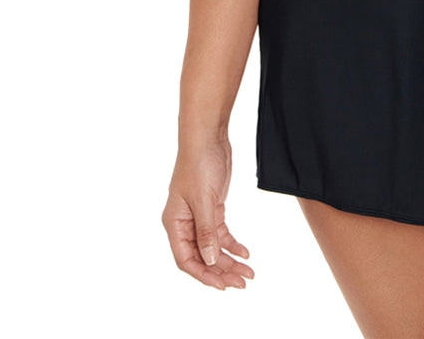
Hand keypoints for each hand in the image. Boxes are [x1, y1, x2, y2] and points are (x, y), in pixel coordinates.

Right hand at [162, 138, 254, 288]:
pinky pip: (220, 233)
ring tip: (248, 272)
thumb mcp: (203, 200)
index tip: (223, 285)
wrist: (208, 137)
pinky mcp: (212, 208)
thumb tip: (210, 261)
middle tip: (242, 281)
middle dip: (221, 271)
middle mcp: (184, 224)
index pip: (186, 260)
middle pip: (201, 257)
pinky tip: (245, 252)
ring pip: (213, 247)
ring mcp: (198, 216)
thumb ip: (206, 232)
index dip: (204, 275)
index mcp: (174, 224)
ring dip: (229, 260)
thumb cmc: (199, 164)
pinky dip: (232, 243)